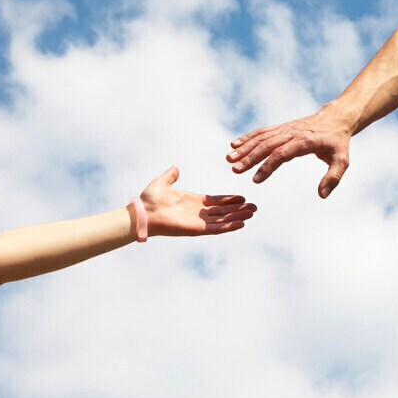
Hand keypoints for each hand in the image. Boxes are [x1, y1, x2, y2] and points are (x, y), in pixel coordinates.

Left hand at [139, 166, 256, 236]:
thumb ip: (170, 176)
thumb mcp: (162, 183)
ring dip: (238, 216)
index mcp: (193, 202)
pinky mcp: (197, 229)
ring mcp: (199, 222)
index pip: (216, 201)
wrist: (143, 213)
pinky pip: (217, 228)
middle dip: (239, 209)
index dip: (229, 200)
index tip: (243, 197)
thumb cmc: (149, 199)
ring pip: (223, 219)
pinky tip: (241, 223)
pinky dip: (229, 226)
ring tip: (252, 213)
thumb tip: (175, 168)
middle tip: (254, 207)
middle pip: (224, 211)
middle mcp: (198, 213)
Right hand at [226, 113, 352, 197]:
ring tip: (229, 159)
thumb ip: (333, 177)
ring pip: (261, 137)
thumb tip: (322, 195)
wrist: (336, 118)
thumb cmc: (338, 143)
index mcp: (305, 142)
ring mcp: (285, 129)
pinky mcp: (281, 127)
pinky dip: (248, 137)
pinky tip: (234, 144)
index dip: (268, 166)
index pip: (282, 154)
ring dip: (244, 147)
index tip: (255, 180)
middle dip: (249, 157)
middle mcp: (292, 133)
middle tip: (234, 169)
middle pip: (267, 145)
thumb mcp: (342, 160)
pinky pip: (262, 131)